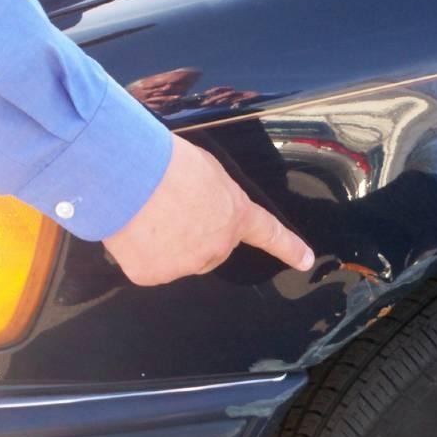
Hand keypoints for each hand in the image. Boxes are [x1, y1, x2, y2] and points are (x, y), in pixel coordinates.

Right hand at [102, 135, 314, 284]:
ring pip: (175, 258)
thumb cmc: (167, 162)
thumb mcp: (207, 170)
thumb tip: (196, 210)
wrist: (130, 177)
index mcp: (235, 214)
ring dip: (162, 240)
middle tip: (167, 205)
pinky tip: (132, 227)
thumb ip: (213, 197)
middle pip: (207, 248)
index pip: (269, 233)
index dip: (289, 248)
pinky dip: (137, 250)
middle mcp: (217, 246)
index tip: (306, 260)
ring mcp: (186, 264)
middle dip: (190, 232)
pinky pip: (147, 265)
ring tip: (146, 211)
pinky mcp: (154, 274)